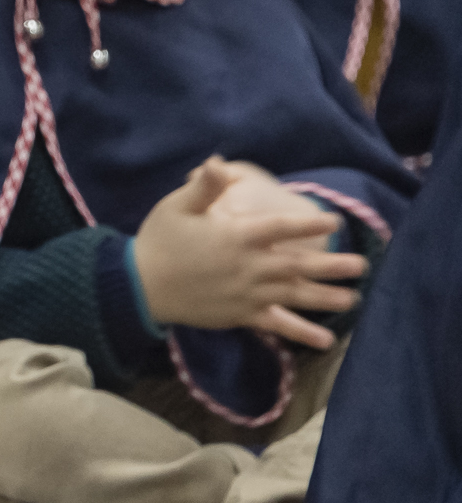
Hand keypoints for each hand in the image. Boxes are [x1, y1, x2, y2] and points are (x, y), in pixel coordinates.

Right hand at [131, 156, 366, 348]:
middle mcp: (250, 266)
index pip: (281, 228)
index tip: (334, 222)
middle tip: (362, 265)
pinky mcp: (241, 315)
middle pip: (299, 265)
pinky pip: (277, 325)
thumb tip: (217, 162)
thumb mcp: (176, 207)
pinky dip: (302, 333)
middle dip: (333, 265)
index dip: (309, 224)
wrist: (139, 286)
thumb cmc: (158, 242)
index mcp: (237, 237)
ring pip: (295, 295)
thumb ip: (203, 187)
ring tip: (354, 298)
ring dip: (327, 297)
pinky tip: (326, 340)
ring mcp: (248, 294)